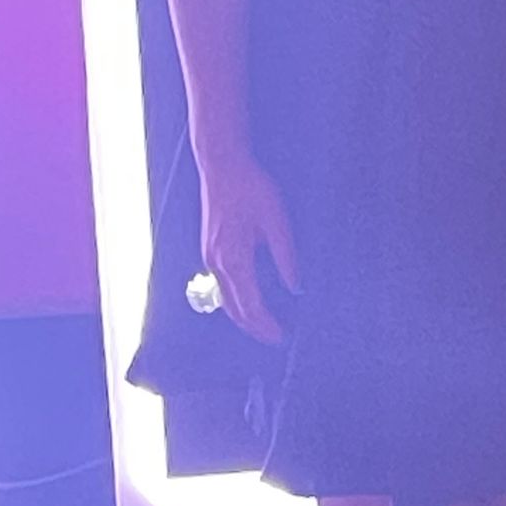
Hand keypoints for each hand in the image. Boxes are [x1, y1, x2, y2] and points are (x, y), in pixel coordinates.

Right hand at [198, 157, 297, 344]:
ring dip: (244, 317)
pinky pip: (222, 285)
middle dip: (255, 327)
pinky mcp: (210, 250)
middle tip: (276, 339)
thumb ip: (286, 256)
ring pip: (226, 299)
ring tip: (265, 326)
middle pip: (234, 309)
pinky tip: (251, 300)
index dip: (266, 324)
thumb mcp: (277, 221)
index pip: (251, 304)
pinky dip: (237, 300)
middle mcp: (216, 263)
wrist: (221, 166)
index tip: (282, 337)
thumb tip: (296, 287)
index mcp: (234, 258)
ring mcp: (210, 258)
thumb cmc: (251, 189)